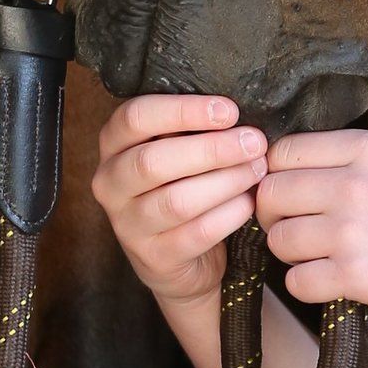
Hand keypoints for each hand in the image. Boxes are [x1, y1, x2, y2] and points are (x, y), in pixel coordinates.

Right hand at [91, 94, 266, 304]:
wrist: (179, 257)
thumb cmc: (181, 185)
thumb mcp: (175, 150)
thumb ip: (192, 128)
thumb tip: (235, 110)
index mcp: (113, 145)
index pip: (135, 117)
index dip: (184, 110)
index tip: (229, 111)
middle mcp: (109, 184)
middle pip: (153, 161)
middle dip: (211, 149)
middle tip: (254, 142)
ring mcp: (127, 225)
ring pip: (176, 201)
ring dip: (225, 182)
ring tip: (257, 169)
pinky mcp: (153, 257)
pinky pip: (196, 233)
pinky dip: (229, 214)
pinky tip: (250, 202)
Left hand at [255, 128, 367, 322]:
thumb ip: (344, 163)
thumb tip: (277, 172)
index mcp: (366, 148)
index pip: (282, 153)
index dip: (276, 177)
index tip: (292, 197)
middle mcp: (355, 183)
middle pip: (270, 195)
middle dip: (276, 217)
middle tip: (301, 231)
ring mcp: (354, 230)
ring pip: (279, 240)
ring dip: (294, 254)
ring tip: (325, 257)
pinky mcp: (358, 276)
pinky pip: (297, 281)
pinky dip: (309, 285)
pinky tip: (336, 282)